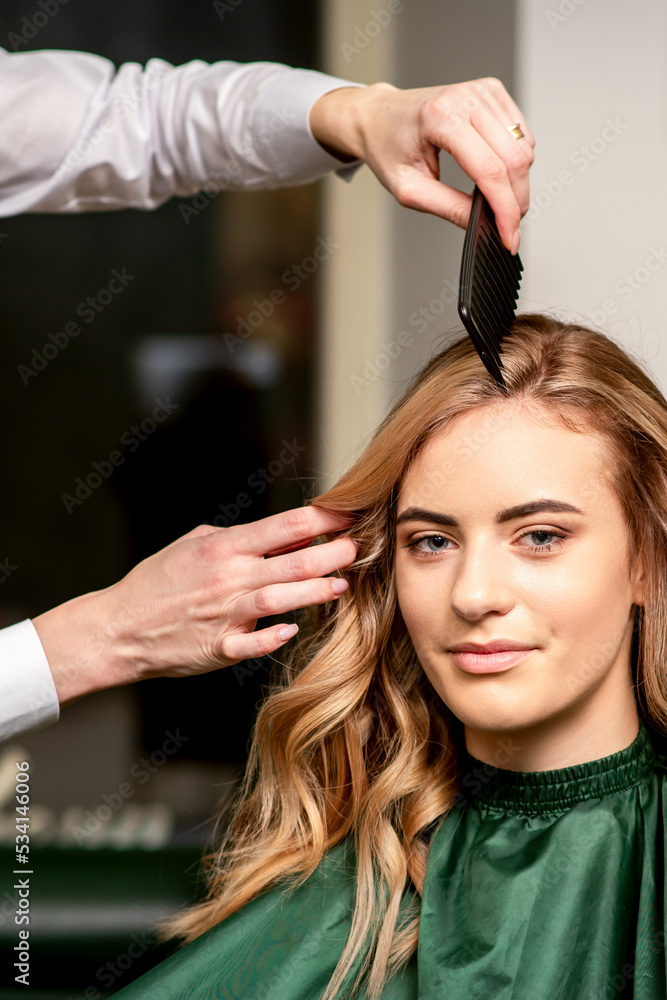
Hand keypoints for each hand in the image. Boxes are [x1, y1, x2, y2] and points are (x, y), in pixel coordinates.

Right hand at [32, 506, 356, 705]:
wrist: (121, 626)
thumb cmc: (160, 580)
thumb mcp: (196, 542)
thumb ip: (241, 536)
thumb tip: (288, 533)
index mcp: (225, 546)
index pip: (286, 526)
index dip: (325, 520)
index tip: (350, 515)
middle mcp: (231, 577)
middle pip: (297, 562)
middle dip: (334, 554)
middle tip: (358, 548)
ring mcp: (227, 614)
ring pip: (285, 599)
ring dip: (319, 591)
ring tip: (343, 585)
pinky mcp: (221, 647)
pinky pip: (257, 642)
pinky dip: (276, 635)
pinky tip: (293, 628)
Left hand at [309, 77, 534, 253]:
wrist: (379, 116)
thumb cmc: (388, 148)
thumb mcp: (410, 190)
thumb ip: (449, 208)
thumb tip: (483, 224)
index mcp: (440, 118)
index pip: (489, 170)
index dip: (505, 209)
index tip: (510, 238)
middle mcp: (465, 98)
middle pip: (514, 159)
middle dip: (516, 200)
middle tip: (507, 226)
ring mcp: (481, 91)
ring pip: (524, 147)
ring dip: (517, 181)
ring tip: (496, 199)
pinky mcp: (491, 91)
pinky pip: (522, 134)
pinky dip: (516, 160)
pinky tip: (496, 170)